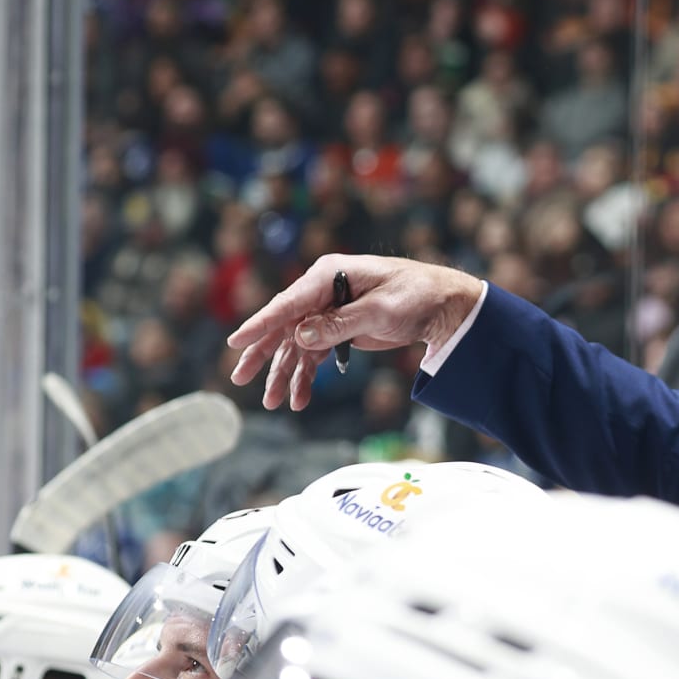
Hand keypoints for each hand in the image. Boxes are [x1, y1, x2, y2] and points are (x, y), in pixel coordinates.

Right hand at [226, 255, 484, 410]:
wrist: (442, 304)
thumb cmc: (415, 295)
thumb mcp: (381, 310)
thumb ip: (340, 324)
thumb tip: (301, 336)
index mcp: (327, 276)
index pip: (287, 303)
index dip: (261, 324)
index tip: (237, 342)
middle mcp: (321, 292)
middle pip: (283, 325)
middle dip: (262, 355)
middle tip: (240, 379)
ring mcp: (328, 312)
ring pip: (296, 346)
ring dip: (284, 374)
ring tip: (272, 403)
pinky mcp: (338, 330)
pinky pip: (314, 355)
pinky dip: (306, 377)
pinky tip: (299, 399)